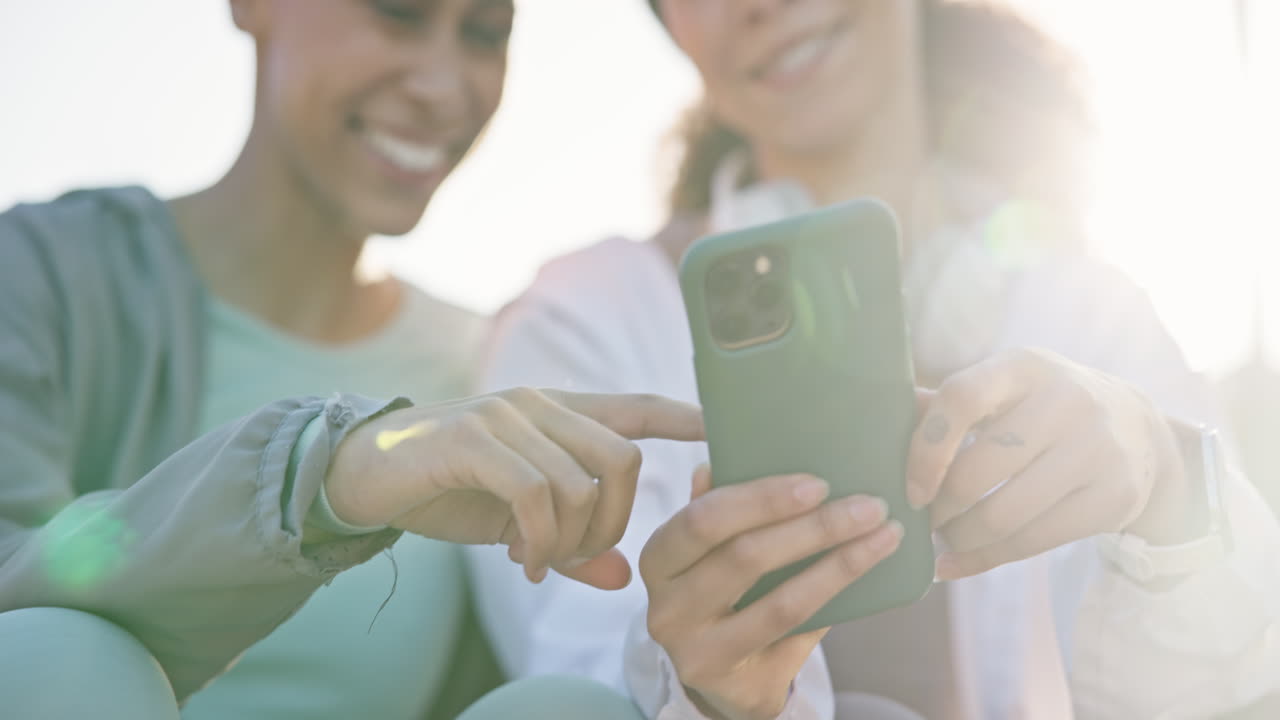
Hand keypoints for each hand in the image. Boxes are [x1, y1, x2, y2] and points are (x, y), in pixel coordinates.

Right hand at [325, 388, 704, 588]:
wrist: (361, 475)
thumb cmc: (446, 491)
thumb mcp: (516, 523)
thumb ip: (570, 546)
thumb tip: (624, 578)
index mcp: (556, 414)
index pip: (634, 407)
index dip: (682, 415)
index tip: (720, 428)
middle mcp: (538, 404)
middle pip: (623, 460)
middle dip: (615, 523)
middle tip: (577, 557)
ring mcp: (505, 417)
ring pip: (582, 483)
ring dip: (569, 541)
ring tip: (538, 562)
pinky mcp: (472, 440)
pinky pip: (536, 494)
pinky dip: (538, 540)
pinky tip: (520, 561)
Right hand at [640, 465, 902, 719]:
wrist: (725, 679)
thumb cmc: (724, 597)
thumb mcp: (712, 552)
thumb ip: (723, 510)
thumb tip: (730, 454)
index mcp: (659, 558)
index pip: (702, 519)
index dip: (760, 499)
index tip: (818, 483)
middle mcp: (666, 606)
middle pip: (744, 557)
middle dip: (814, 527)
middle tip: (867, 506)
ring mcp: (696, 650)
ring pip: (779, 601)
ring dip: (840, 564)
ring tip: (883, 535)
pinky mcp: (734, 681)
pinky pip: (796, 635)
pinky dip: (835, 599)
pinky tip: (867, 574)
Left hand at [906, 348, 1190, 580]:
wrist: (1138, 429)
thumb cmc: (1042, 407)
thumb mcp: (1005, 389)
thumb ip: (947, 406)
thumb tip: (877, 425)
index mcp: (1023, 367)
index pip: (962, 398)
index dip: (926, 448)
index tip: (910, 487)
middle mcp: (1066, 401)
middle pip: (978, 471)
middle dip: (938, 507)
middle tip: (921, 520)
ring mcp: (1096, 449)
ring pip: (1003, 515)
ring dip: (958, 538)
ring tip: (941, 539)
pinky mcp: (1114, 497)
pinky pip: (1032, 542)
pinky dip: (984, 560)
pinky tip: (956, 563)